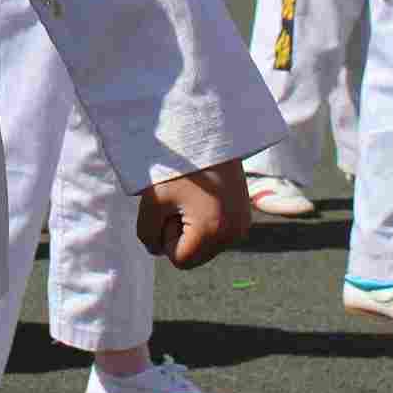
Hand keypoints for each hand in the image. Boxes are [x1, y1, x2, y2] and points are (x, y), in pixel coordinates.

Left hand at [135, 161, 249, 268]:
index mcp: (214, 232)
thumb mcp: (152, 201)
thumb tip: (157, 250)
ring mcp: (243, 225)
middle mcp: (234, 234)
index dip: (166, 236)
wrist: (205, 132)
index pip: (180, 260)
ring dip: (192, 227)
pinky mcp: (245, 215)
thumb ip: (148, 234)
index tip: (170, 207)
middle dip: (181, 234)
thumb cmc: (175, 166)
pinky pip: (217, 232)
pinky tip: (202, 194)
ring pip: (205, 245)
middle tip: (180, 200)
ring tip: (192, 195)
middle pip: (195, 255)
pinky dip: (204, 219)